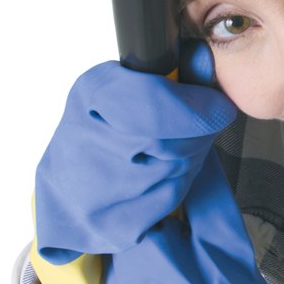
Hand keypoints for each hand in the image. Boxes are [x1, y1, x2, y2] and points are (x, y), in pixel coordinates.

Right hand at [34, 51, 235, 265]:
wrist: (64, 197)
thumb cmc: (101, 132)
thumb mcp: (121, 90)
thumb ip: (169, 76)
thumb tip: (205, 59)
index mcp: (89, 97)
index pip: (156, 106)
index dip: (199, 108)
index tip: (220, 107)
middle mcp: (86, 143)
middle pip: (173, 141)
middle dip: (200, 134)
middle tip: (204, 127)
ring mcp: (99, 191)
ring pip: (177, 171)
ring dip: (191, 160)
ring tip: (180, 150)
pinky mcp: (116, 225)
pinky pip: (171, 201)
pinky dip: (179, 188)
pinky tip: (167, 178)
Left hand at [105, 152, 269, 283]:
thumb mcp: (224, 230)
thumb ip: (205, 186)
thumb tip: (194, 147)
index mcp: (143, 249)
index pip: (136, 191)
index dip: (155, 175)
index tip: (171, 163)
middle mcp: (117, 266)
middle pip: (126, 211)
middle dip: (149, 197)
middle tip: (176, 191)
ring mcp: (115, 281)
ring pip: (123, 231)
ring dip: (144, 219)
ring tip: (174, 219)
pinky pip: (124, 253)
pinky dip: (141, 241)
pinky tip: (167, 245)